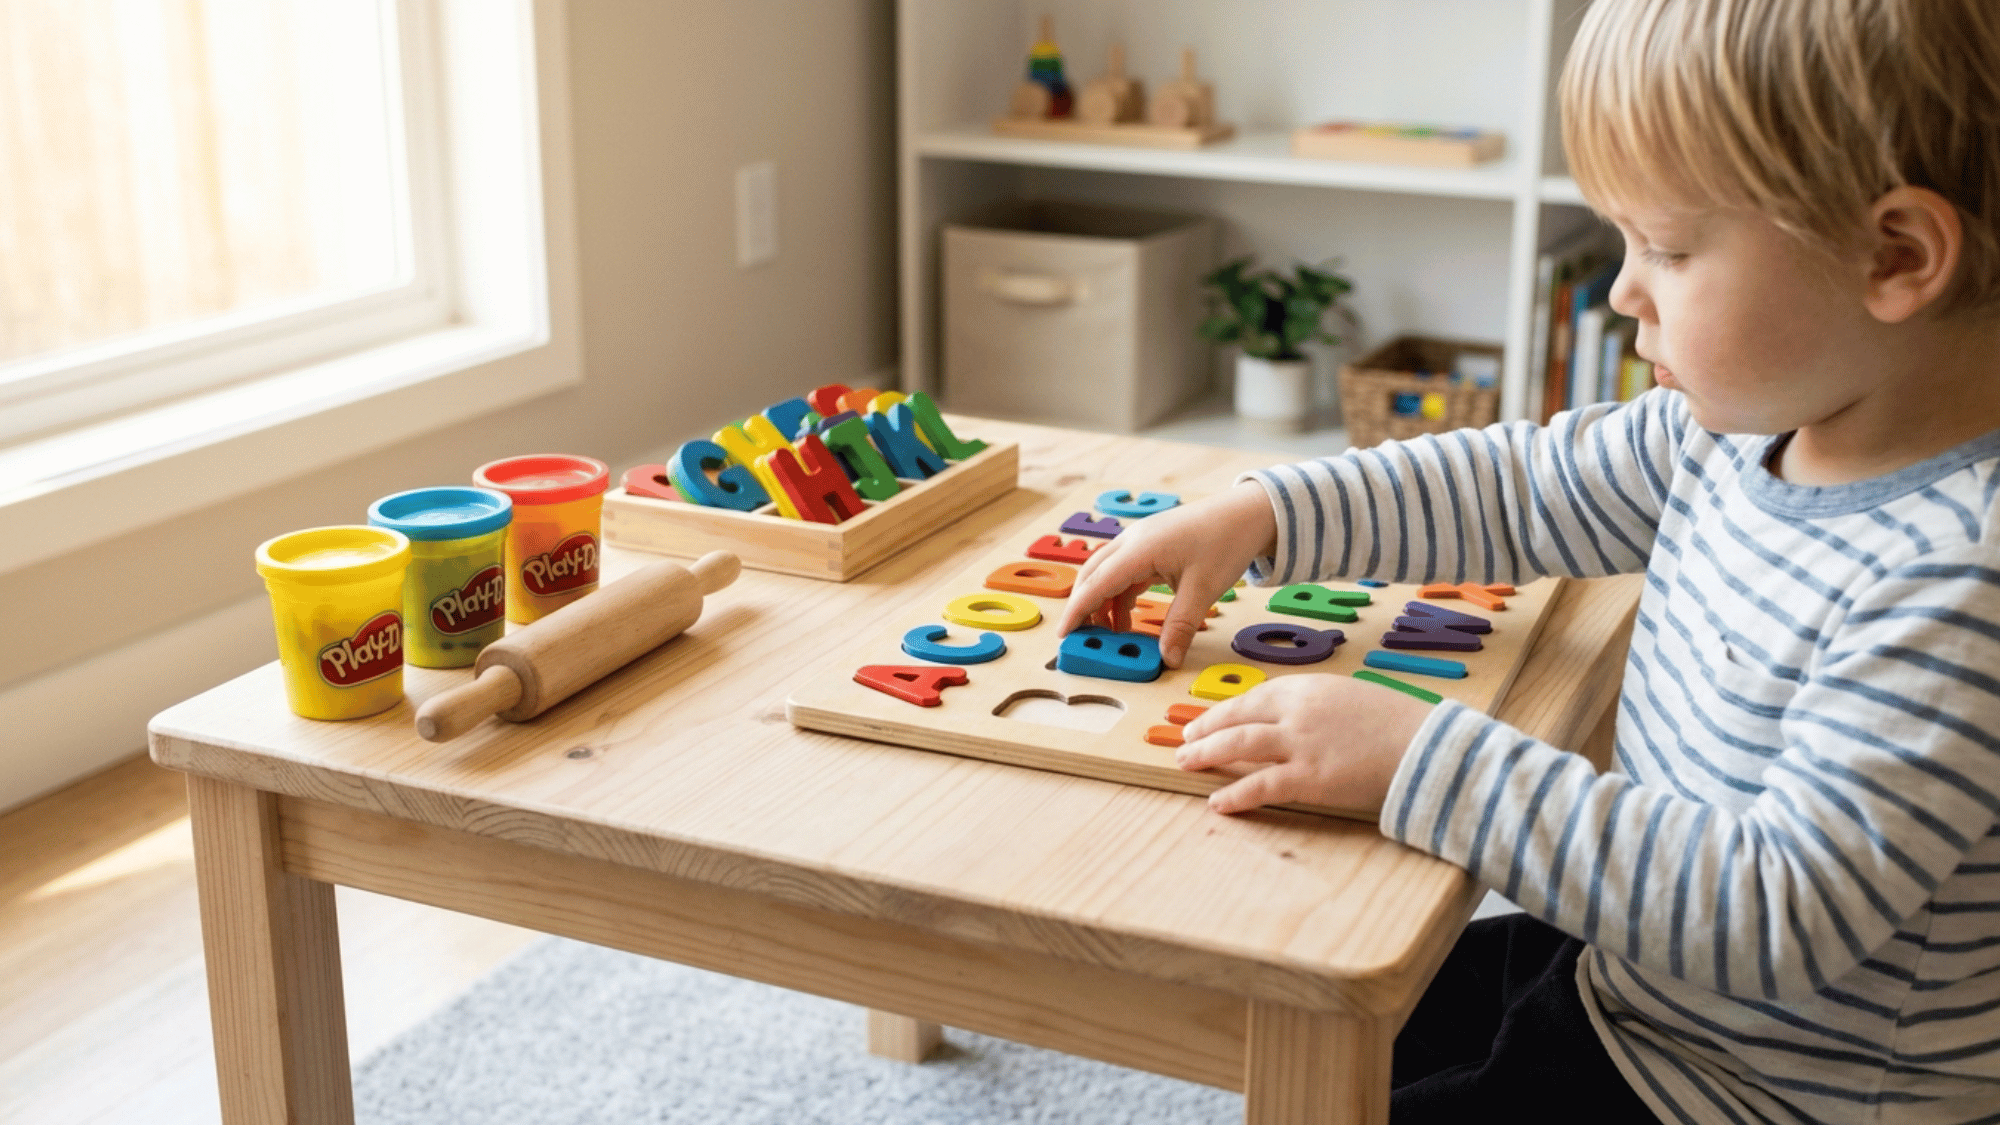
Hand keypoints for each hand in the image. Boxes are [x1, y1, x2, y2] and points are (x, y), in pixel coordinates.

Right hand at [1058, 481, 1277, 667]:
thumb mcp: (1203, 589)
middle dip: (1084, 607)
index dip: (1078, 611)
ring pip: (1106, 573)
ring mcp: (1140, 541)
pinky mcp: (1151, 544)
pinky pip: (1124, 571)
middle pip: (1092, 575)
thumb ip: (1181, 626)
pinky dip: (1120, 595)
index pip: (1097, 583)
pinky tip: (1127, 616)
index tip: (1064, 635)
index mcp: (1140, 549)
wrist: (1247, 513)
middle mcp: (1133, 541)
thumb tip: (1168, 659)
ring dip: (1103, 602)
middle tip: (1082, 638)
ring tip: (1112, 634)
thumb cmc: (1225, 543)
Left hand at [1177, 674, 1434, 814]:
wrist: (1428, 747)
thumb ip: (1318, 707)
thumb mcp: (1352, 698)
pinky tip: (1217, 802)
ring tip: (1185, 763)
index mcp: (1310, 687)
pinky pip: (1261, 785)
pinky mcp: (1309, 777)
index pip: (1256, 696)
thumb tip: (1293, 721)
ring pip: (1240, 745)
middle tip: (1186, 740)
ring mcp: (1301, 743)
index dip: (1227, 710)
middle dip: (1207, 728)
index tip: (1209, 718)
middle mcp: (1298, 710)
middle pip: (1239, 717)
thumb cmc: (1399, 724)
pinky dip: (1235, 794)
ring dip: (1207, 754)